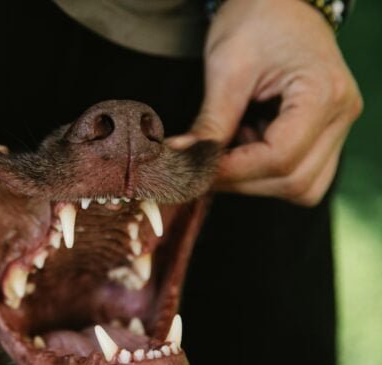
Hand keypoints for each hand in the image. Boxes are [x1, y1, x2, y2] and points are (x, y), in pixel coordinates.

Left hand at [168, 0, 361, 205]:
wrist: (280, 1)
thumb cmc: (257, 20)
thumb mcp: (227, 68)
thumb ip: (211, 122)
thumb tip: (182, 161)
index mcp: (324, 93)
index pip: (281, 157)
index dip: (233, 171)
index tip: (195, 169)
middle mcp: (342, 115)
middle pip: (295, 181)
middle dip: (242, 181)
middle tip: (202, 167)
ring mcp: (338, 127)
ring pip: (302, 186)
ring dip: (255, 181)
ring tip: (226, 150)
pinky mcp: (326, 133)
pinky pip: (301, 173)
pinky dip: (266, 172)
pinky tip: (243, 146)